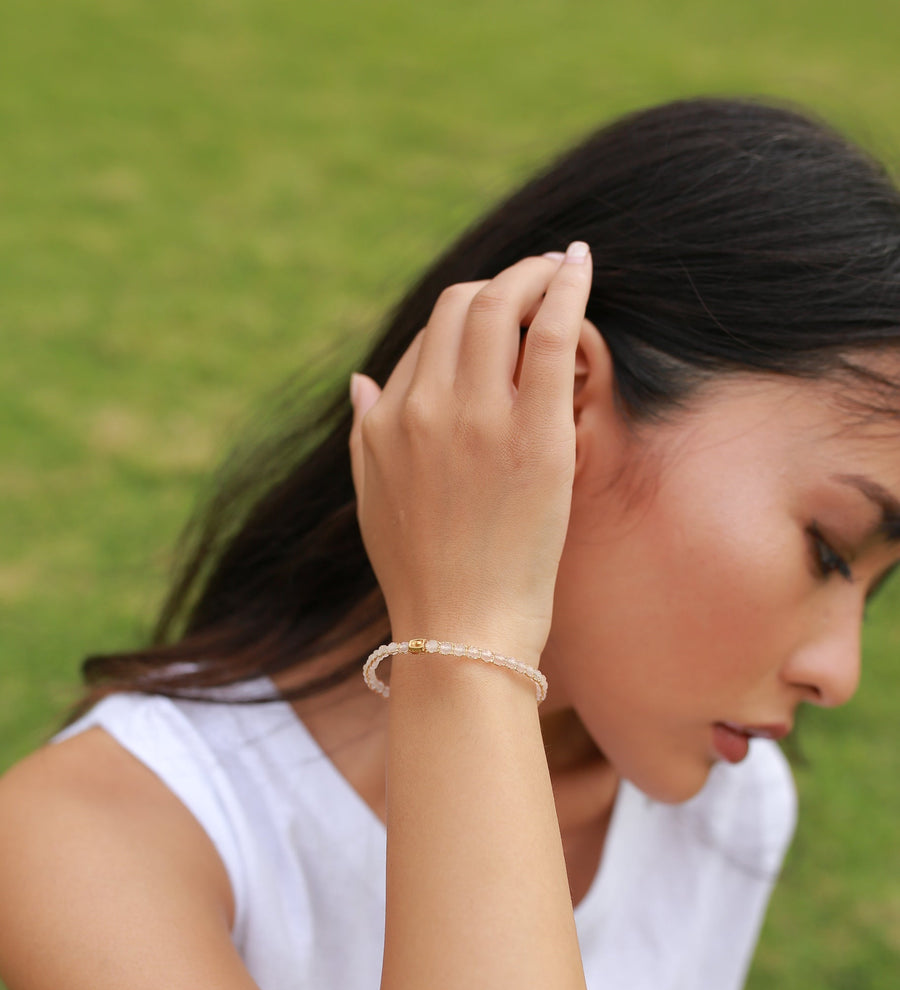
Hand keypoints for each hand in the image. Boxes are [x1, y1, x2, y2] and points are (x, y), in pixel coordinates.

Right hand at [348, 243, 592, 666]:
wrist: (460, 633)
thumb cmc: (425, 579)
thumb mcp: (373, 502)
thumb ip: (365, 435)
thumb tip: (362, 380)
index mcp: (384, 423)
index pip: (428, 339)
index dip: (469, 319)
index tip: (503, 318)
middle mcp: (423, 408)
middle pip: (459, 306)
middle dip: (501, 281)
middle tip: (537, 277)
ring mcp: (478, 418)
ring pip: (499, 305)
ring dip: (534, 273)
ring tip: (562, 266)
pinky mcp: (534, 435)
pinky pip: (550, 334)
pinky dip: (565, 287)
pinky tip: (581, 265)